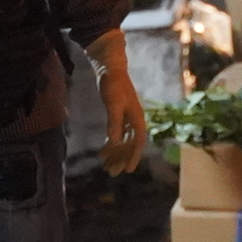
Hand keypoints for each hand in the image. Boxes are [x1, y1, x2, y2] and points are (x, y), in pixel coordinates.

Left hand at [89, 33, 148, 174]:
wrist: (110, 68)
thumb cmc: (114, 85)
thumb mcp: (113, 105)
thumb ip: (114, 124)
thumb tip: (115, 143)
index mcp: (137, 118)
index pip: (138, 142)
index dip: (134, 157)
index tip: (128, 170)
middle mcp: (134, 120)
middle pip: (130, 144)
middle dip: (122, 159)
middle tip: (112, 173)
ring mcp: (126, 118)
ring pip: (123, 141)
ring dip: (115, 154)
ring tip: (106, 166)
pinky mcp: (118, 114)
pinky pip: (116, 134)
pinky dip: (110, 143)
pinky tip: (103, 151)